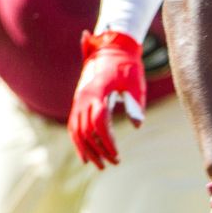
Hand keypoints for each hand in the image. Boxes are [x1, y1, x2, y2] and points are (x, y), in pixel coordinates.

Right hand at [68, 30, 146, 168]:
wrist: (113, 48)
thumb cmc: (129, 66)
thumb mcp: (136, 83)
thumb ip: (136, 104)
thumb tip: (137, 126)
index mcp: (98, 92)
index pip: (99, 123)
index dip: (107, 141)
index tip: (117, 154)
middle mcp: (83, 97)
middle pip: (86, 131)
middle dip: (99, 150)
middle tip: (113, 163)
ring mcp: (78, 99)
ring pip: (76, 130)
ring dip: (87, 149)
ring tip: (100, 164)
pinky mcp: (78, 101)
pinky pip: (73, 125)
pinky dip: (78, 141)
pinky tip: (86, 155)